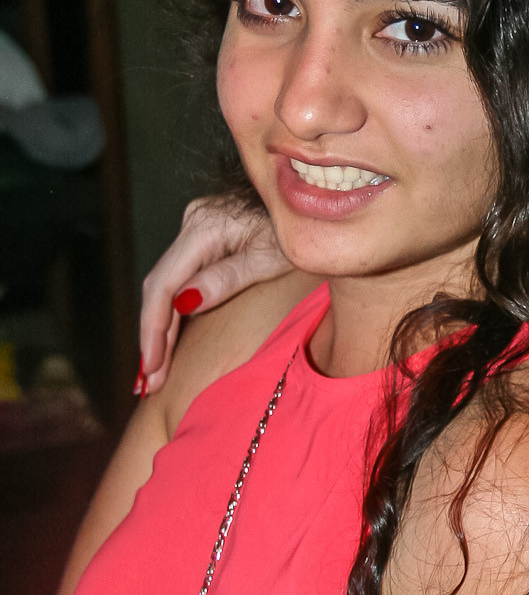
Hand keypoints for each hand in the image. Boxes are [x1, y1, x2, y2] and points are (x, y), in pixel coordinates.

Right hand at [138, 195, 290, 395]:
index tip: (152, 368)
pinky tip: (169, 342)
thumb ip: (225, 279)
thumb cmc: (298, 237)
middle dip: (154, 337)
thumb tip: (183, 304)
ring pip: (167, 286)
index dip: (154, 331)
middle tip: (149, 381)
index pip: (165, 285)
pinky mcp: (204, 239)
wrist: (313, 213)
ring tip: (155, 371)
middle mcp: (192, 223)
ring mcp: (196, 229)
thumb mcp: (269, 261)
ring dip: (160, 329)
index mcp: (204, 226)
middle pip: (160, 288)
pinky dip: (174, 312)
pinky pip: (181, 279)